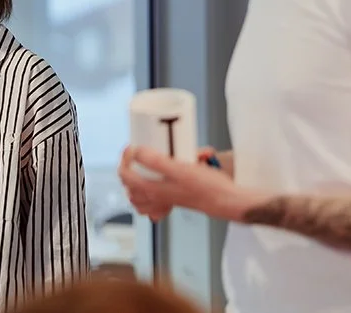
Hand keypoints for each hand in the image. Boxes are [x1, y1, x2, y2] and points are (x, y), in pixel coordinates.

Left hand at [118, 145, 265, 221]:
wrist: (225, 200)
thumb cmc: (206, 187)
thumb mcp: (181, 169)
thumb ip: (157, 162)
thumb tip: (137, 153)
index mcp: (153, 190)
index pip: (126, 174)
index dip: (125, 157)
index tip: (132, 146)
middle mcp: (157, 197)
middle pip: (129, 186)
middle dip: (127, 168)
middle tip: (133, 153)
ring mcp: (165, 200)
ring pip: (139, 197)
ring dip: (134, 183)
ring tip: (137, 169)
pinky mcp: (175, 199)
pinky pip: (154, 204)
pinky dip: (149, 198)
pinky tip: (152, 188)